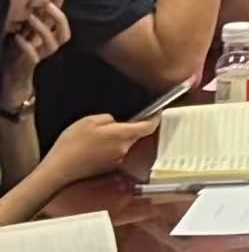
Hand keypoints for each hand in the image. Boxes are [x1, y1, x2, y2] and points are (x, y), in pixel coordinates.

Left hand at [3, 0, 70, 100]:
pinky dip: (26, 46)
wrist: (13, 76)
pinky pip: (33, 56)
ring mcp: (43, 54)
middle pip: (63, 30)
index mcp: (51, 34)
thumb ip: (33, 16)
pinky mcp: (31, 64)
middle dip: (57, 16)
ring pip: (51, 42)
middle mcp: (51, 44)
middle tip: (46, 3)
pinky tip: (18, 38)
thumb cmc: (18, 51)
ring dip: (42, 28)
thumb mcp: (25, 30)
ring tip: (30, 18)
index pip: (61, 14)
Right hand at [41, 114, 157, 185]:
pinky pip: (113, 153)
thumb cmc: (72, 144)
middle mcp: (124, 149)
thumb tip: (116, 122)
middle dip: (128, 127)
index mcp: (123, 135)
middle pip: (135, 135)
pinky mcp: (108, 168)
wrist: (59, 170)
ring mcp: (117, 160)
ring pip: (123, 144)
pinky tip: (92, 147)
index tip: (156, 112)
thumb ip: (109, 119)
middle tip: (112, 123)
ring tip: (96, 137)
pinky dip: (107, 148)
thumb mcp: (90, 121)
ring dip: (115, 139)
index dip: (155, 118)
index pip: (148, 126)